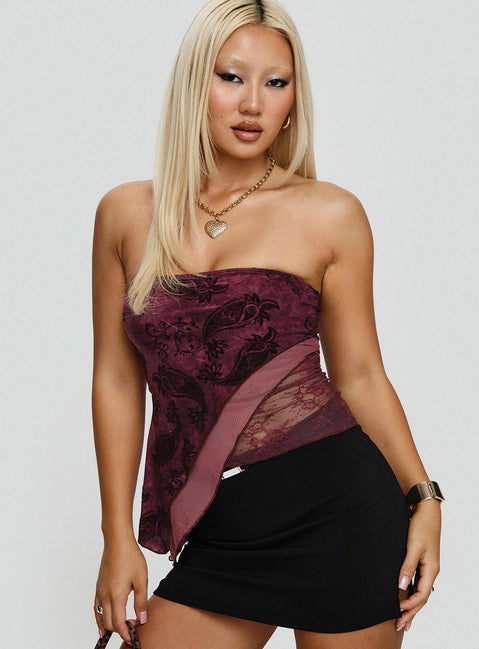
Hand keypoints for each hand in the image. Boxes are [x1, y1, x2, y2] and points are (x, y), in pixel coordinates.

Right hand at [94, 538, 147, 642]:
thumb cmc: (130, 557)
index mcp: (116, 595)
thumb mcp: (141, 579)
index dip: (126, 633)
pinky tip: (104, 622)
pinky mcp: (98, 587)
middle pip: (108, 623)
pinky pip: (96, 608)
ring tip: (120, 628)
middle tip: (133, 626)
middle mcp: (104, 595)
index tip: (134, 636)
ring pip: (100, 617)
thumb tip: (142, 620)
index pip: (118, 623)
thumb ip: (141, 602)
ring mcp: (99, 591)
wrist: (117, 541)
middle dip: (119, 630)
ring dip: (109, 625)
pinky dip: (100, 618)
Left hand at [396, 499, 440, 631]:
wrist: (425, 510)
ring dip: (411, 606)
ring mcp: (426, 567)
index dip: (410, 606)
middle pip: (421, 598)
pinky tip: (403, 597)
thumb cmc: (420, 526)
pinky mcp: (420, 561)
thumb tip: (400, 586)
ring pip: (419, 592)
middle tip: (400, 627)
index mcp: (431, 569)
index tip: (397, 612)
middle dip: (411, 613)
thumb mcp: (413, 546)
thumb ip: (407, 566)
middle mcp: (430, 571)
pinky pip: (416, 583)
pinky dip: (410, 593)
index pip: (421, 595)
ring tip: (402, 619)